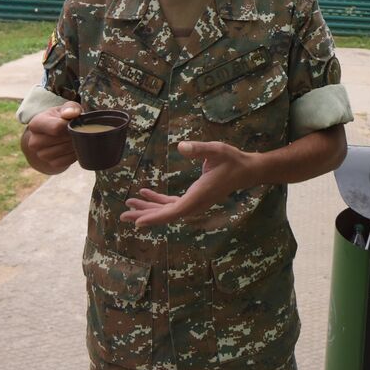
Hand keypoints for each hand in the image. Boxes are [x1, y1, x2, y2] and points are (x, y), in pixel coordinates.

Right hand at [20, 102, 81, 173]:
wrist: (54, 134)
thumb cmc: (61, 118)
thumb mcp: (65, 108)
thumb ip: (70, 108)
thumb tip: (71, 114)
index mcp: (36, 124)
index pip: (56, 128)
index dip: (70, 125)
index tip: (74, 122)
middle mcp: (34, 141)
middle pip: (61, 139)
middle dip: (73, 134)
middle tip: (78, 130)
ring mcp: (41, 154)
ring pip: (65, 150)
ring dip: (75, 144)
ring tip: (76, 137)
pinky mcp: (50, 163)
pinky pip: (66, 161)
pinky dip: (74, 154)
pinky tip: (74, 146)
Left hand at [120, 141, 257, 226]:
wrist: (246, 171)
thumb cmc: (232, 160)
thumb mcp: (216, 150)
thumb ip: (199, 149)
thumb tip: (181, 146)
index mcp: (199, 196)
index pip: (174, 211)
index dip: (155, 218)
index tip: (138, 222)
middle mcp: (195, 204)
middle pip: (166, 214)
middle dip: (144, 214)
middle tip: (123, 214)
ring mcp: (194, 203)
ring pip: (167, 210)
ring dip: (149, 208)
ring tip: (130, 203)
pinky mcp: (194, 198)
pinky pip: (172, 204)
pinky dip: (158, 201)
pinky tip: (146, 193)